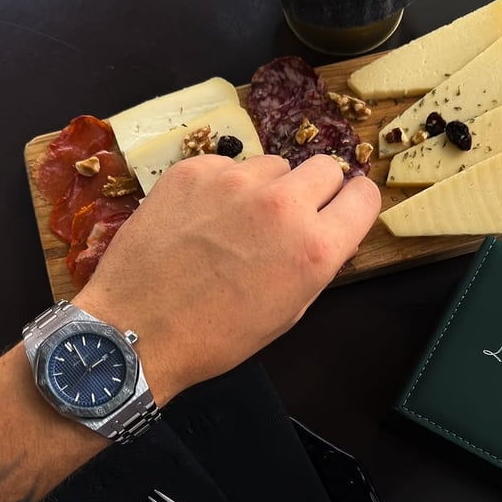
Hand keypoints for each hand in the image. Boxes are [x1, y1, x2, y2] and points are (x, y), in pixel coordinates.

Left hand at [73, 154, 379, 403]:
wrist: (137, 330)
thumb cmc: (217, 336)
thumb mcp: (287, 312)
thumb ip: (317, 263)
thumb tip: (329, 231)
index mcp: (314, 248)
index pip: (364, 196)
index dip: (353, 204)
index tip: (340, 211)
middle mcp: (282, 205)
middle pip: (324, 167)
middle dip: (315, 190)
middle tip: (287, 219)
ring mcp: (235, 181)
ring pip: (273, 166)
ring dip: (265, 189)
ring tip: (234, 225)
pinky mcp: (193, 170)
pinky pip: (227, 166)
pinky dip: (222, 187)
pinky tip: (201, 220)